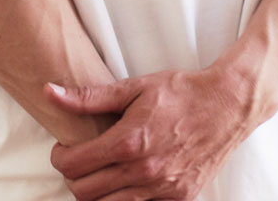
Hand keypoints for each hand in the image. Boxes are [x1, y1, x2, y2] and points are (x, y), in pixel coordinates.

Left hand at [45, 68, 251, 199]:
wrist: (227, 105)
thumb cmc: (181, 92)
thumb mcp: (135, 87)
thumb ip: (89, 97)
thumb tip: (50, 92)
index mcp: (129, 142)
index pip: (74, 166)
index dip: (60, 157)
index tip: (64, 148)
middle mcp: (143, 172)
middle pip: (85, 192)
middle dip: (74, 176)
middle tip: (80, 158)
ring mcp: (162, 190)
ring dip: (97, 190)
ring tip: (102, 168)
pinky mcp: (178, 199)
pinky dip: (125, 198)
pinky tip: (127, 178)